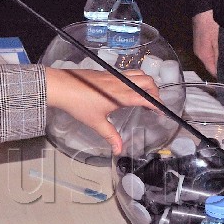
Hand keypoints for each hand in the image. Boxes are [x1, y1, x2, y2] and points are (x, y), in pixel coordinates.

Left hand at [43, 67, 158, 153]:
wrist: (62, 86)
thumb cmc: (79, 105)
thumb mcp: (96, 123)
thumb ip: (110, 136)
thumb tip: (119, 151)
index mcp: (121, 96)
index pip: (145, 97)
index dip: (156, 104)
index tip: (161, 112)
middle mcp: (121, 83)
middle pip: (147, 80)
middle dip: (155, 91)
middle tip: (154, 103)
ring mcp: (114, 75)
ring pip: (138, 73)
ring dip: (146, 82)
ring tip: (144, 94)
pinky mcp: (107, 72)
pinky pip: (128, 73)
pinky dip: (135, 79)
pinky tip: (128, 89)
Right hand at [192, 10, 219, 76]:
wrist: (203, 7)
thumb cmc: (211, 23)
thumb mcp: (217, 39)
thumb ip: (219, 55)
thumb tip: (222, 70)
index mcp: (203, 55)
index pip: (213, 72)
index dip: (223, 76)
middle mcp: (200, 54)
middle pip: (212, 66)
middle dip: (223, 69)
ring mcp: (200, 48)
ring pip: (212, 60)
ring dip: (221, 62)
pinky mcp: (203, 42)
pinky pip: (211, 53)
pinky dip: (219, 55)